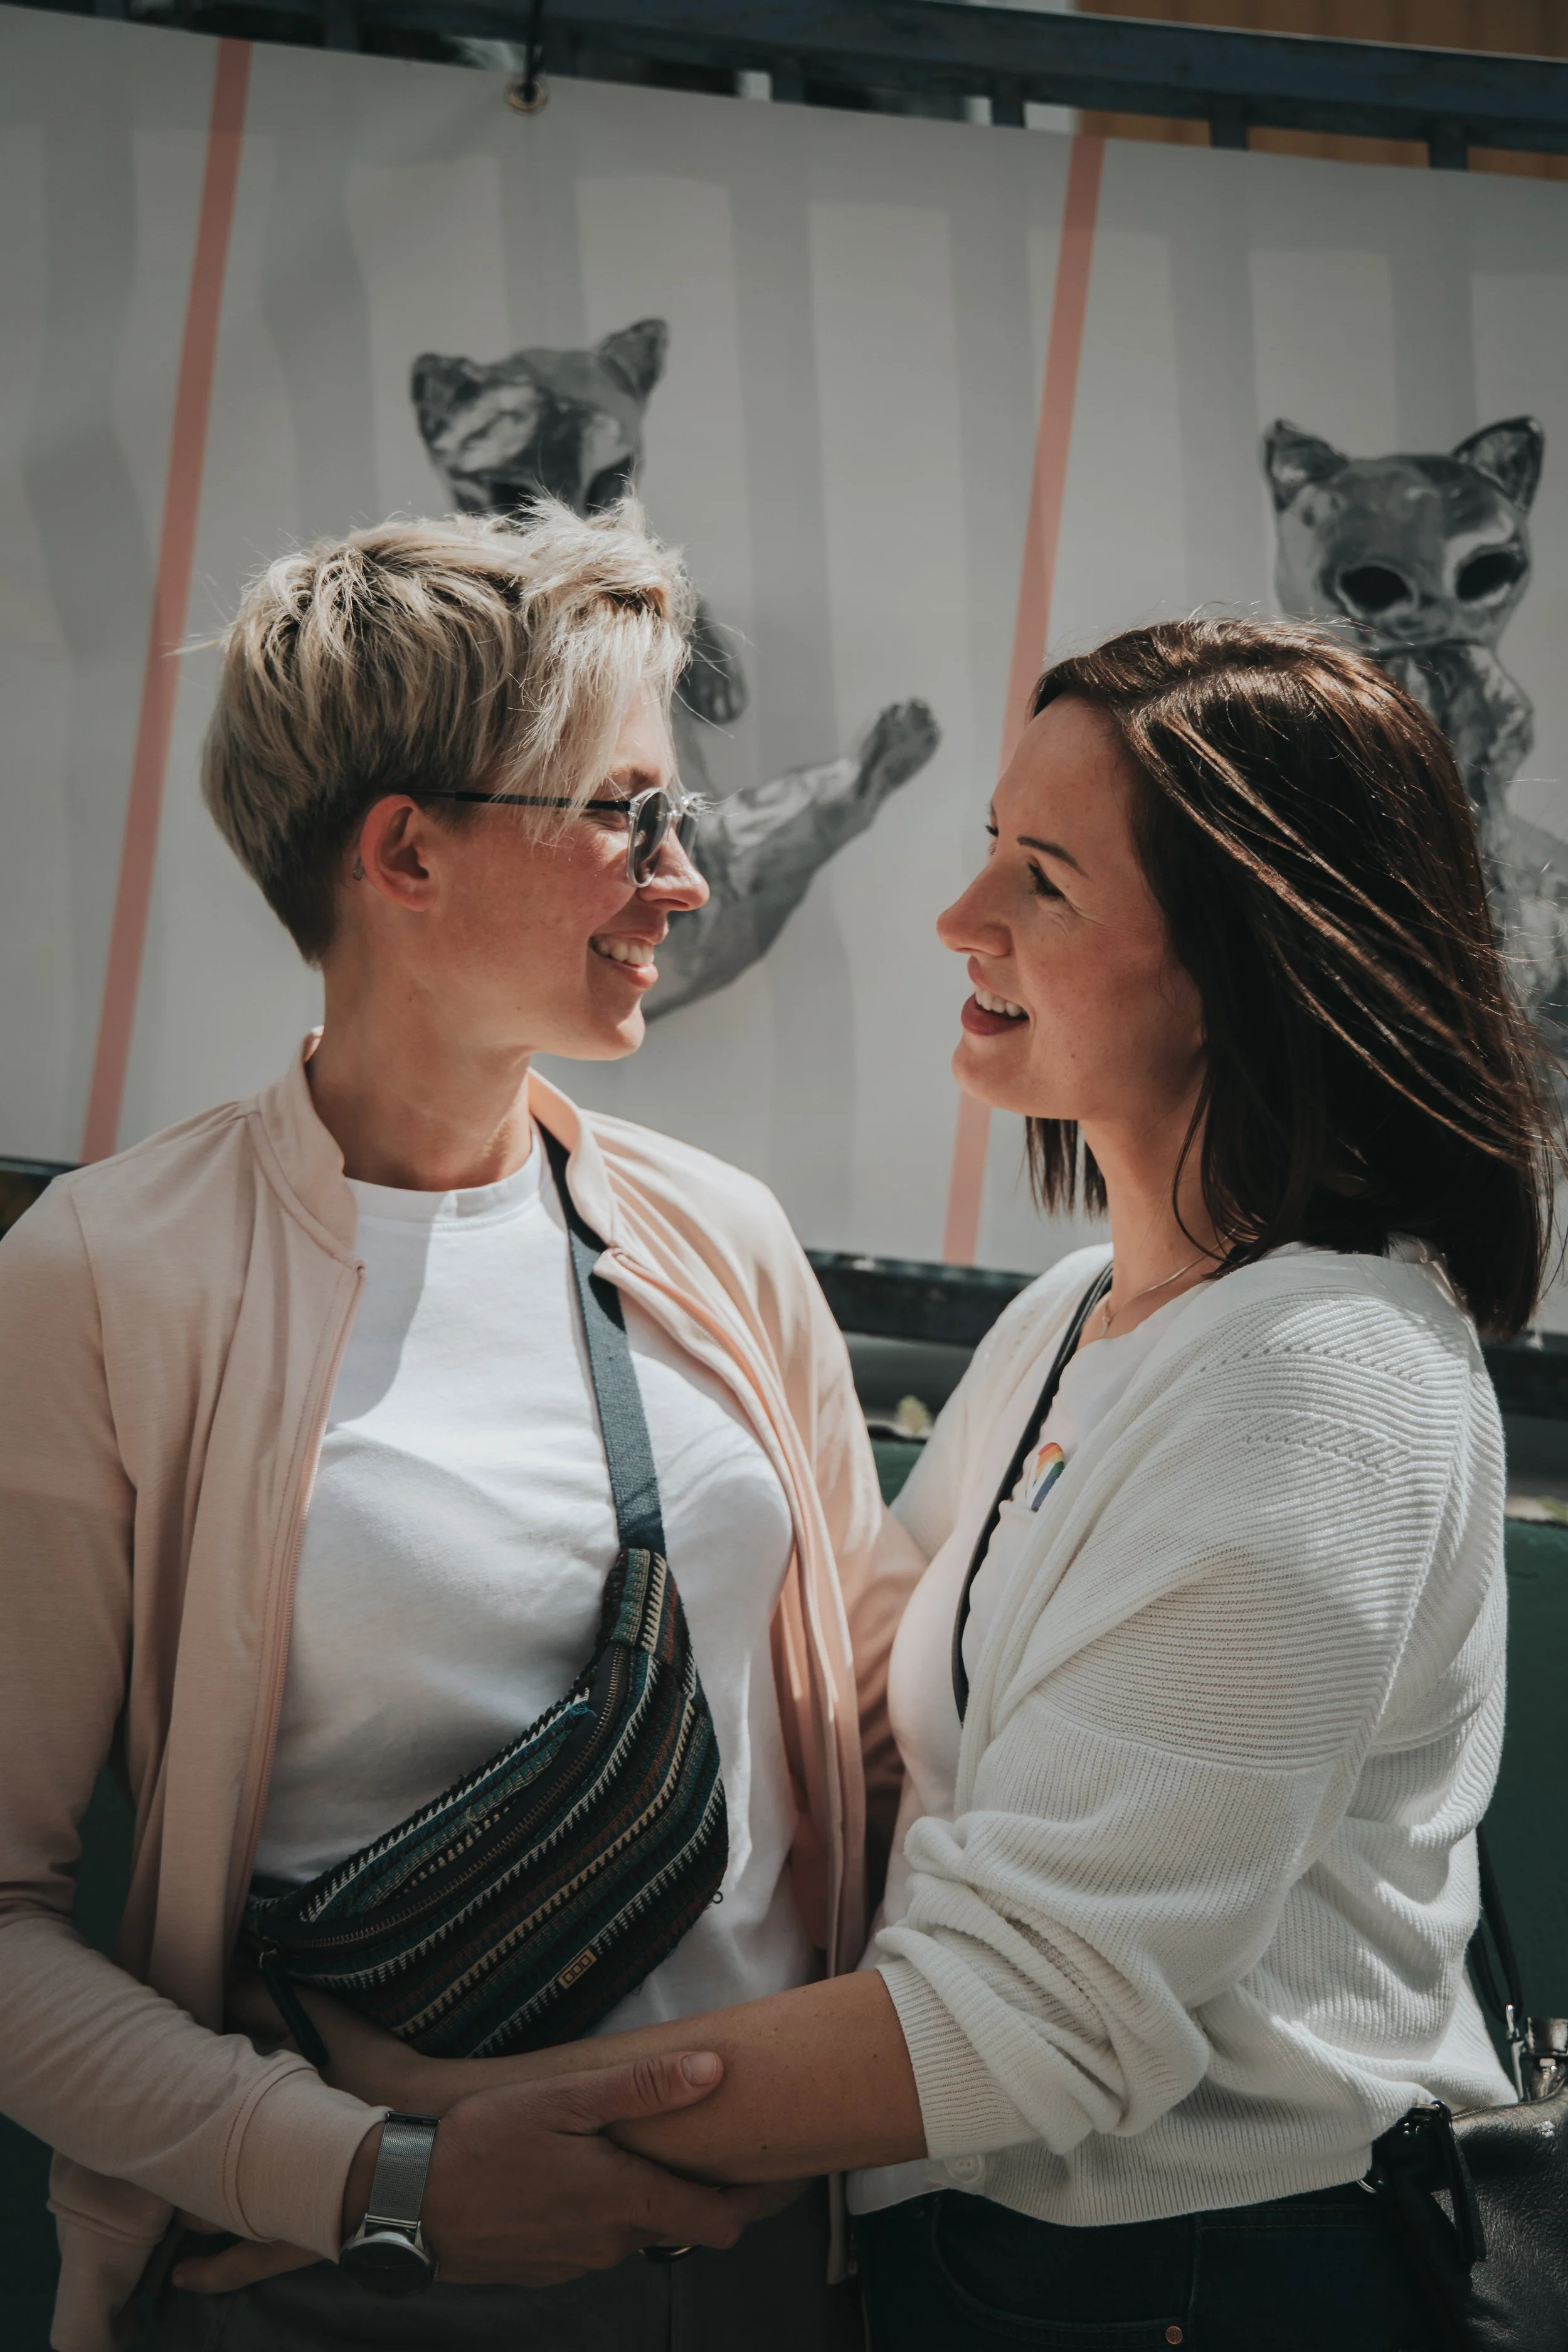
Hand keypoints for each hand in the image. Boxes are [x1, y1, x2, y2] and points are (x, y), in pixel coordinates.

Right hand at [174, 2050, 770, 2296]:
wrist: (402, 2199)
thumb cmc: (482, 2140)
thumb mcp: (564, 2099)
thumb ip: (642, 2089)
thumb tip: (715, 2070)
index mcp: (626, 2202)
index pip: (722, 2221)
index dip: (762, 2201)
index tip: (790, 2174)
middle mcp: (611, 2244)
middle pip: (682, 2224)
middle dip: (706, 2190)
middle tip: (723, 2141)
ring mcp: (576, 2262)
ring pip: (636, 2230)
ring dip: (648, 2196)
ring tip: (646, 2143)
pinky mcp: (544, 2266)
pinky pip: (594, 2239)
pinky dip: (605, 2209)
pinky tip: (585, 2171)